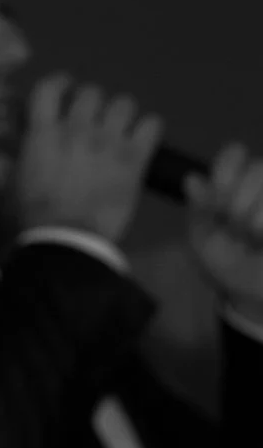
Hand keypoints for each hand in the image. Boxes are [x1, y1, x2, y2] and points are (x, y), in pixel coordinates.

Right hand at [12, 74, 161, 242]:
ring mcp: (109, 141)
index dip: (59, 83)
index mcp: (43, 133)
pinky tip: (139, 141)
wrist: (67, 239)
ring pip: (123, 103)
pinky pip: (151, 124)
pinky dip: (146, 130)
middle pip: (91, 92)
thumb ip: (23, 150)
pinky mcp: (135, 157)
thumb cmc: (33, 214)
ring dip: (119, 115)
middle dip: (91, 104)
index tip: (64, 88)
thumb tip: (21, 135)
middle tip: (90, 120)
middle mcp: (77, 128)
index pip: (50, 87)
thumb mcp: (15, 178)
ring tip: (116, 130)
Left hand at [187, 142, 262, 326]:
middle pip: (258, 167)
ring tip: (253, 236)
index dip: (226, 170)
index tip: (218, 195)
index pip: (234, 154)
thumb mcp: (205, 241)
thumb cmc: (230, 264)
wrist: (256, 293)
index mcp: (235, 185)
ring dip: (256, 212)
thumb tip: (192, 179)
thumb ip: (199, 211)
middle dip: (240, 201)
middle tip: (236, 229)